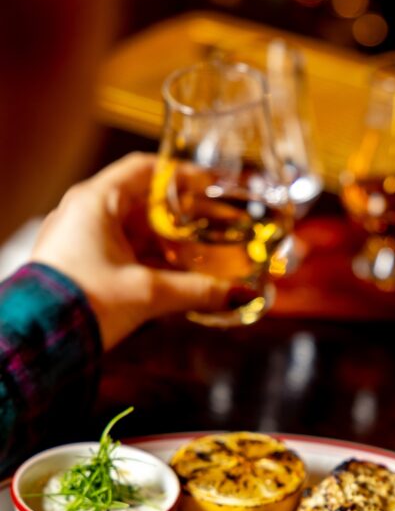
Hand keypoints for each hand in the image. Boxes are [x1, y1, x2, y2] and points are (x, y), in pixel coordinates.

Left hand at [32, 153, 232, 349]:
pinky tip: (175, 276)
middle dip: (181, 216)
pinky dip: (149, 260)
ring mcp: (79, 239)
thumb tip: (236, 293)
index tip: (209, 184)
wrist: (42, 341)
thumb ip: (197, 290)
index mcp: (95, 202)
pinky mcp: (79, 264)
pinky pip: (121, 252)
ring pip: (133, 230)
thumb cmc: (81, 304)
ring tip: (202, 255)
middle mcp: (84, 213)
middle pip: (142, 202)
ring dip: (167, 242)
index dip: (181, 175)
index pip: (143, 169)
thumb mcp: (149, 293)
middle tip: (215, 224)